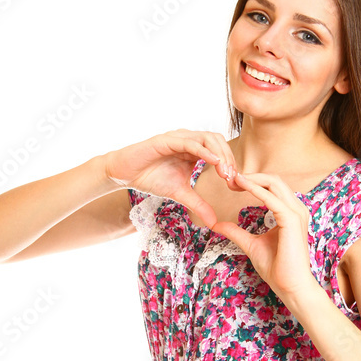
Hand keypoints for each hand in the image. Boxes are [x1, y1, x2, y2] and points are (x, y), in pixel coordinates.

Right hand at [103, 128, 243, 230]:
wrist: (125, 174)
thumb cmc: (151, 179)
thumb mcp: (180, 193)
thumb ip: (198, 204)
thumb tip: (214, 222)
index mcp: (194, 150)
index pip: (220, 151)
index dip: (230, 165)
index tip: (236, 184)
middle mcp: (189, 140)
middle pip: (218, 141)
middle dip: (229, 159)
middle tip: (233, 179)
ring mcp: (178, 138)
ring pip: (207, 138)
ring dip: (220, 154)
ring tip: (226, 173)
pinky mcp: (167, 140)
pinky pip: (190, 142)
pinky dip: (204, 151)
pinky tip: (213, 162)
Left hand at [213, 170, 316, 301]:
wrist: (291, 286)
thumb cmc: (277, 268)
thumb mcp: (251, 245)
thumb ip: (236, 232)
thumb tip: (217, 225)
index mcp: (289, 212)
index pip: (271, 187)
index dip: (251, 182)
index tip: (231, 184)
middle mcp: (295, 209)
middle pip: (273, 179)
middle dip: (251, 175)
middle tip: (229, 178)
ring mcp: (296, 213)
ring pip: (274, 182)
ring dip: (252, 178)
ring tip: (232, 178)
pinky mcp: (292, 220)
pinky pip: (272, 198)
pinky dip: (255, 189)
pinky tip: (241, 185)